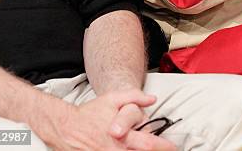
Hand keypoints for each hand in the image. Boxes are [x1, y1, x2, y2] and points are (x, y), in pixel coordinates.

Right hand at [41, 90, 175, 150]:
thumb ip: (133, 96)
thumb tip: (152, 99)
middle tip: (170, 150)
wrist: (67, 127)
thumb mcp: (112, 98)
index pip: (148, 144)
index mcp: (123, 136)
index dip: (163, 146)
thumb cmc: (91, 113)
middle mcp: (117, 150)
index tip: (173, 147)